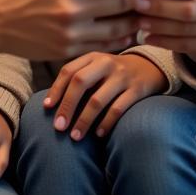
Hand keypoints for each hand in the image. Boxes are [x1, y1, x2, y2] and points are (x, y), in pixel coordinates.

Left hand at [44, 52, 167, 139]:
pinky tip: (98, 135)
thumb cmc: (112, 73)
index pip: (69, 71)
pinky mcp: (137, 90)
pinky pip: (118, 109)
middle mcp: (106, 63)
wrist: (149, 67)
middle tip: (59, 127)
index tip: (47, 107)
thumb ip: (78, 78)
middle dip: (67, 106)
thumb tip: (50, 104)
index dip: (56, 89)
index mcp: (92, 57)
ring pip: (98, 100)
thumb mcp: (96, 67)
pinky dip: (106, 123)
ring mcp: (122, 76)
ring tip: (75, 137)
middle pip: (80, 82)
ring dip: (84, 120)